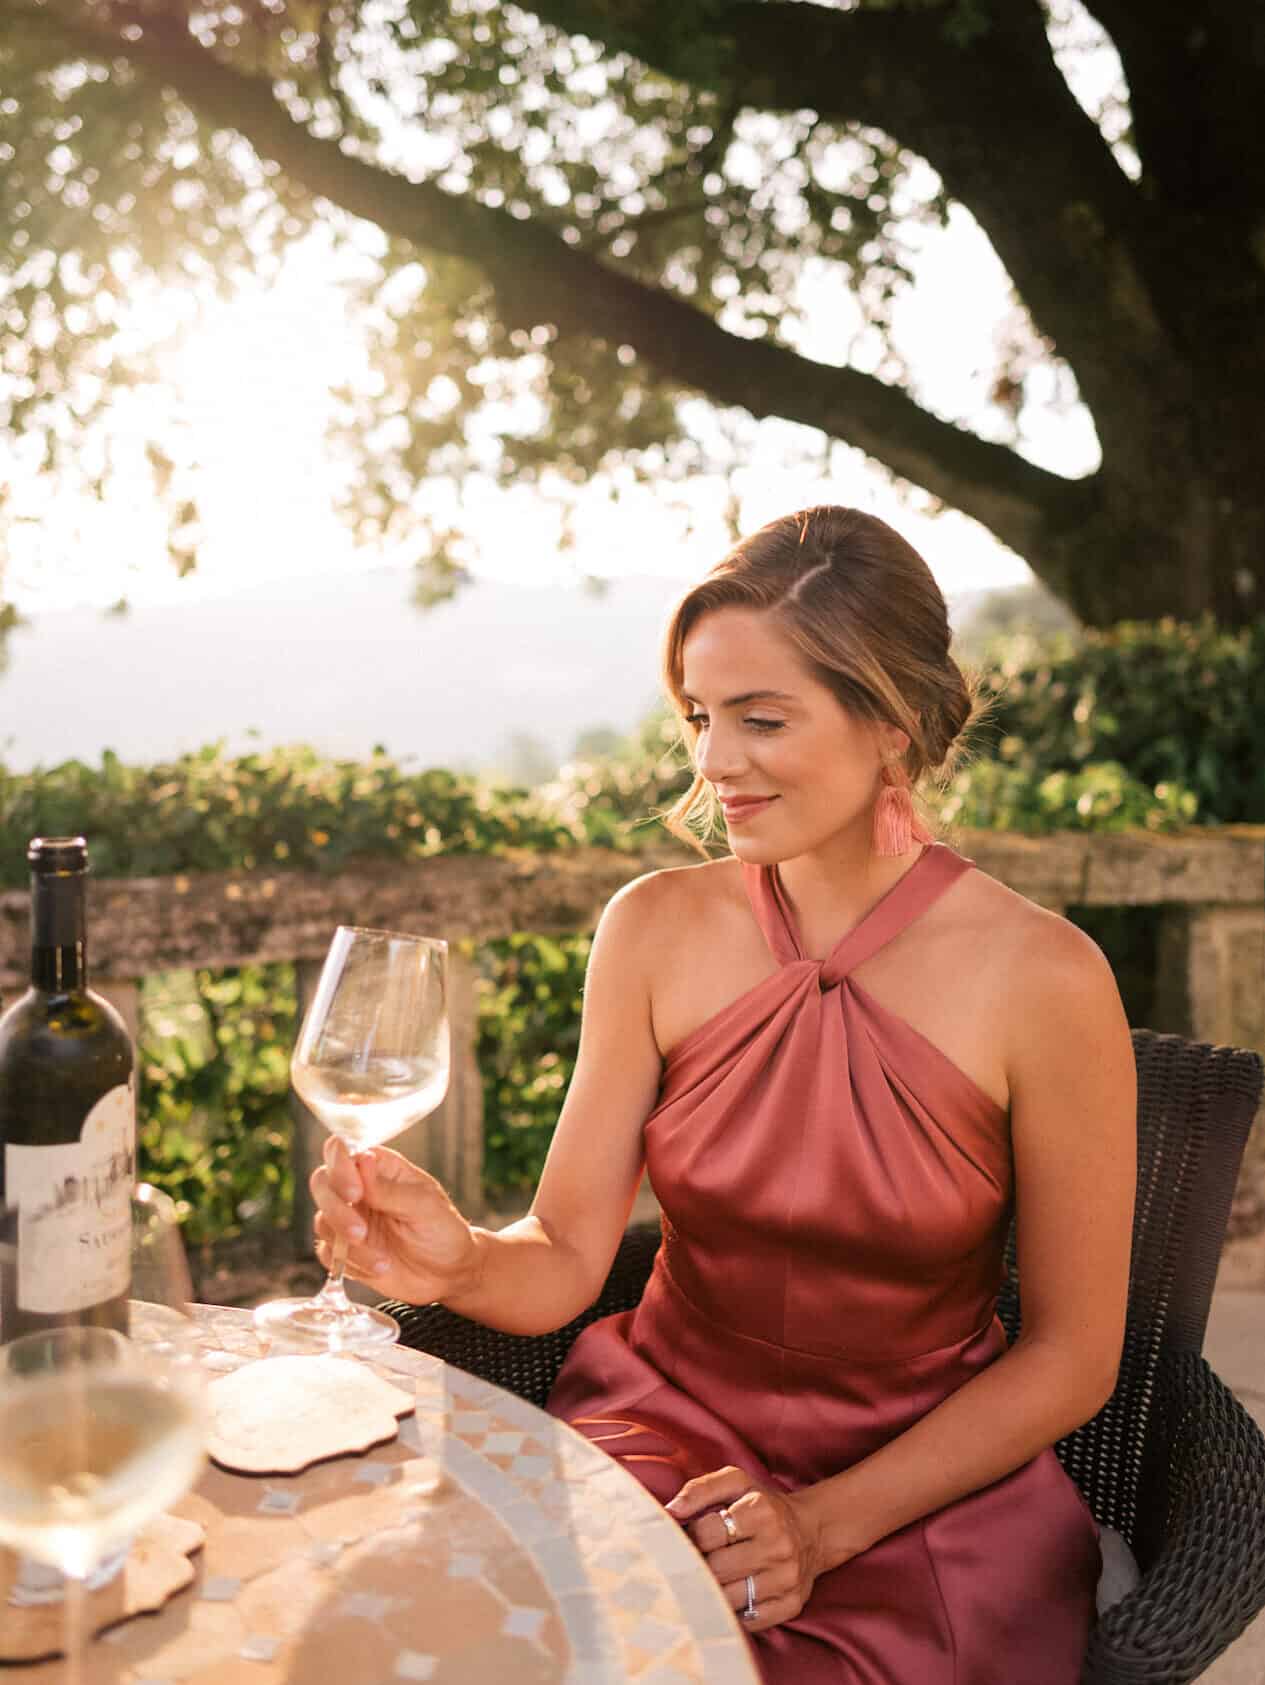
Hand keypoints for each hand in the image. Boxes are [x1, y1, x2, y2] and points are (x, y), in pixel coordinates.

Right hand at [311, 1138, 482, 1305]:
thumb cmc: (442, 1230)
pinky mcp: (345, 1249)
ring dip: (348, 1244)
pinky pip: (328, 1253)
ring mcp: (349, 1218)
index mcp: (379, 1167)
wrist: (447, 1273)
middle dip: (336, 1208)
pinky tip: (379, 1268)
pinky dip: (349, 1263)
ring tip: (383, 1261)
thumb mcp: (424, 1207)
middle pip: (322, 1183)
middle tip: (361, 1232)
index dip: (340, 1167)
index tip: (355, 1192)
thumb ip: (389, 1189)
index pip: (343, 1151)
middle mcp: (358, 1188)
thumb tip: (363, 1159)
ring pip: (323, 1220)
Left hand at [665, 1466, 822, 1633]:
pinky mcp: (791, 1605)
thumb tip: (669, 1512)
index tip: (691, 1537)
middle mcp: (778, 1546)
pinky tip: (732, 1595)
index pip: (707, 1533)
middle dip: (699, 1566)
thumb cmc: (763, 1506)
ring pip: (728, 1599)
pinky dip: (733, 1612)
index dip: (691, 1536)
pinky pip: (748, 1621)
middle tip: (696, 1561)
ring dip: (713, 1591)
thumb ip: (700, 1490)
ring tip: (711, 1578)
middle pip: (716, 1569)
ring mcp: (786, 1579)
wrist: (812, 1531)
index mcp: (761, 1511)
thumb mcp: (736, 1483)